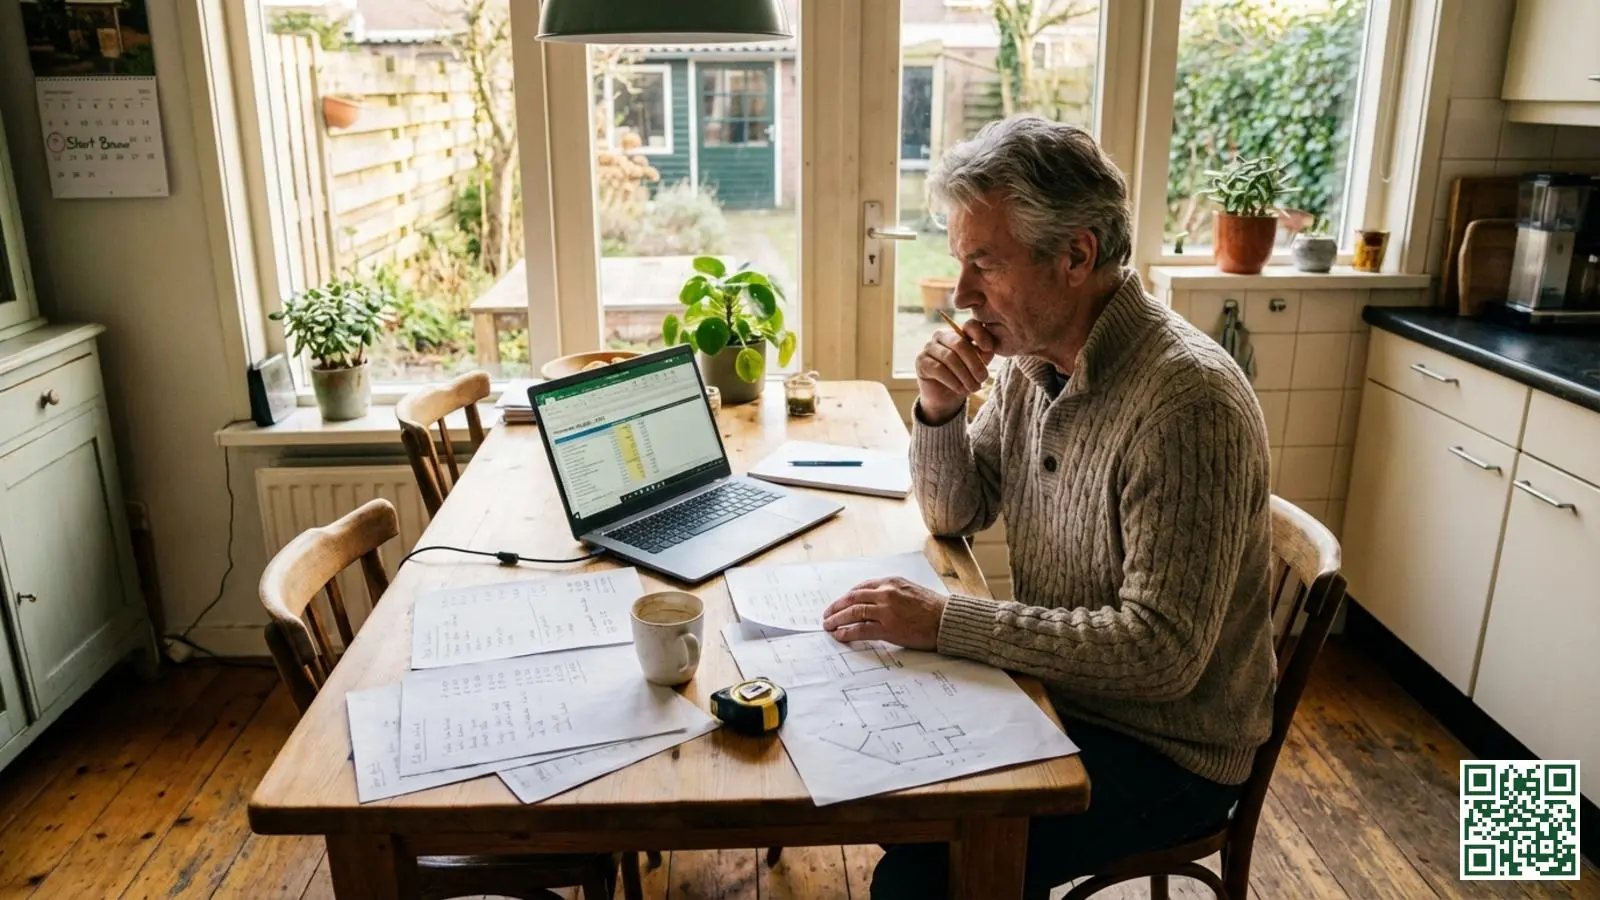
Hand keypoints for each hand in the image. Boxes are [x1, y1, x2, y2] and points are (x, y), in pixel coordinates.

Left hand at [821, 577, 946, 649]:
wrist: (946, 620)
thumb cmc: (933, 607)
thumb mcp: (911, 589)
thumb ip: (892, 592)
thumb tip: (875, 600)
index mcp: (891, 582)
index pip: (861, 587)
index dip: (846, 596)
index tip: (839, 603)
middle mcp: (886, 593)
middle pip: (852, 599)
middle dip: (836, 607)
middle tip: (827, 615)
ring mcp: (885, 611)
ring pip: (853, 613)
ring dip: (837, 619)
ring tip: (828, 626)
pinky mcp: (888, 628)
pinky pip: (860, 629)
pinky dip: (847, 632)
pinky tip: (840, 635)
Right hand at [915, 322, 995, 423]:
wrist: (946, 396)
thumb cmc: (964, 376)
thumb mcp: (978, 364)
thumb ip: (984, 353)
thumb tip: (988, 348)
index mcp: (958, 332)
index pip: (970, 326)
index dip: (980, 335)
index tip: (989, 349)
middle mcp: (941, 335)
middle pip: (959, 343)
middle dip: (974, 363)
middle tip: (983, 378)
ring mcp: (929, 347)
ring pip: (949, 358)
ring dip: (965, 376)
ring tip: (974, 388)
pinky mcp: (921, 361)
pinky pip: (939, 369)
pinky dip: (953, 381)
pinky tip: (961, 389)